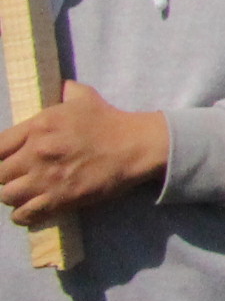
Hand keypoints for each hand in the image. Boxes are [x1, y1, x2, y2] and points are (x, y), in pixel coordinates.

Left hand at [0, 81, 166, 222]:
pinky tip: (28, 209)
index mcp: (38, 126)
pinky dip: (23, 215)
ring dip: (13, 195)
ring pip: (7, 195)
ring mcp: (47, 178)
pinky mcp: (60, 199)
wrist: (136, 146)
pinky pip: (25, 214)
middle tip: (18, 176)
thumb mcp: (84, 97)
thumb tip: (60, 85)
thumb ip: (65, 90)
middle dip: (5, 176)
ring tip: (23, 193)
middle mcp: (37, 153)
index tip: (5, 160)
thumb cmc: (110, 121)